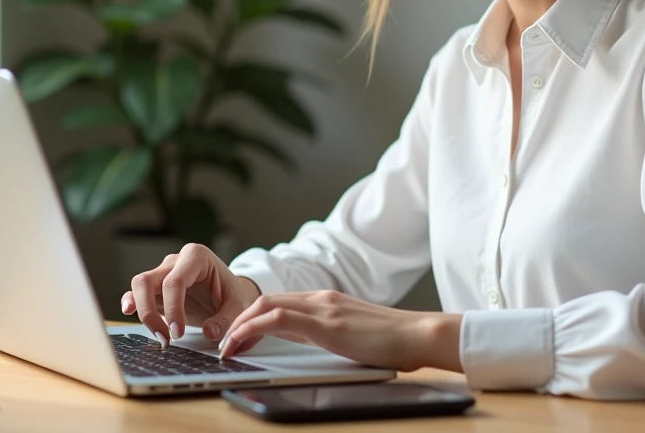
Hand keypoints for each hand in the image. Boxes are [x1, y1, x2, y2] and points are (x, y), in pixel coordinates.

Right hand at [121, 243, 261, 345]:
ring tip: (159, 336)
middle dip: (150, 312)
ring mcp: (163, 272)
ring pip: (139, 285)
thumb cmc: (233, 294)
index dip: (172, 308)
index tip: (178, 333)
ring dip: (142, 311)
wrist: (230, 291)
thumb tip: (209, 332)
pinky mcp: (157, 287)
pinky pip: (137, 292)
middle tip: (165, 338)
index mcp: (197, 256)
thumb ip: (226, 319)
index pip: (174, 282)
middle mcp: (175, 261)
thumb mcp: (238, 305)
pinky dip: (132, 303)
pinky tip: (128, 312)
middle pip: (147, 280)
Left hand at [218, 289, 462, 373]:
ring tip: (227, 346)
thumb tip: (306, 344)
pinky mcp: (327, 322)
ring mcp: (323, 307)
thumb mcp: (352, 335)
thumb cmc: (393, 342)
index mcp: (326, 301)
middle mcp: (321, 298)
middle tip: (225, 344)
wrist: (420, 335)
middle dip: (237, 320)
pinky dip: (253, 327)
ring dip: (239, 325)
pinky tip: (242, 342)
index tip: (237, 338)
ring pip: (266, 305)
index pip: (277, 302)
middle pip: (265, 300)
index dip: (251, 318)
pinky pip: (278, 318)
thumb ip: (328, 334)